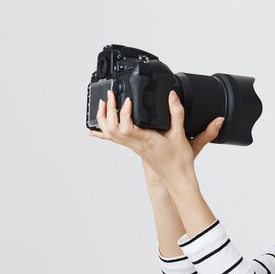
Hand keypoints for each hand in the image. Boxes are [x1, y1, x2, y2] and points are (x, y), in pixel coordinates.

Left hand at [89, 90, 223, 185]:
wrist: (177, 177)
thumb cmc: (178, 160)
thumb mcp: (180, 134)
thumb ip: (176, 113)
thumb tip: (172, 96)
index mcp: (146, 140)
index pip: (126, 127)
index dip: (124, 112)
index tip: (128, 100)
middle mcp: (136, 144)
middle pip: (112, 128)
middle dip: (108, 110)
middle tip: (111, 96)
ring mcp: (133, 146)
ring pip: (110, 134)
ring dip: (103, 119)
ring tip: (104, 104)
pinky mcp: (134, 147)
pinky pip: (114, 140)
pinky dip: (102, 133)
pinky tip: (94, 131)